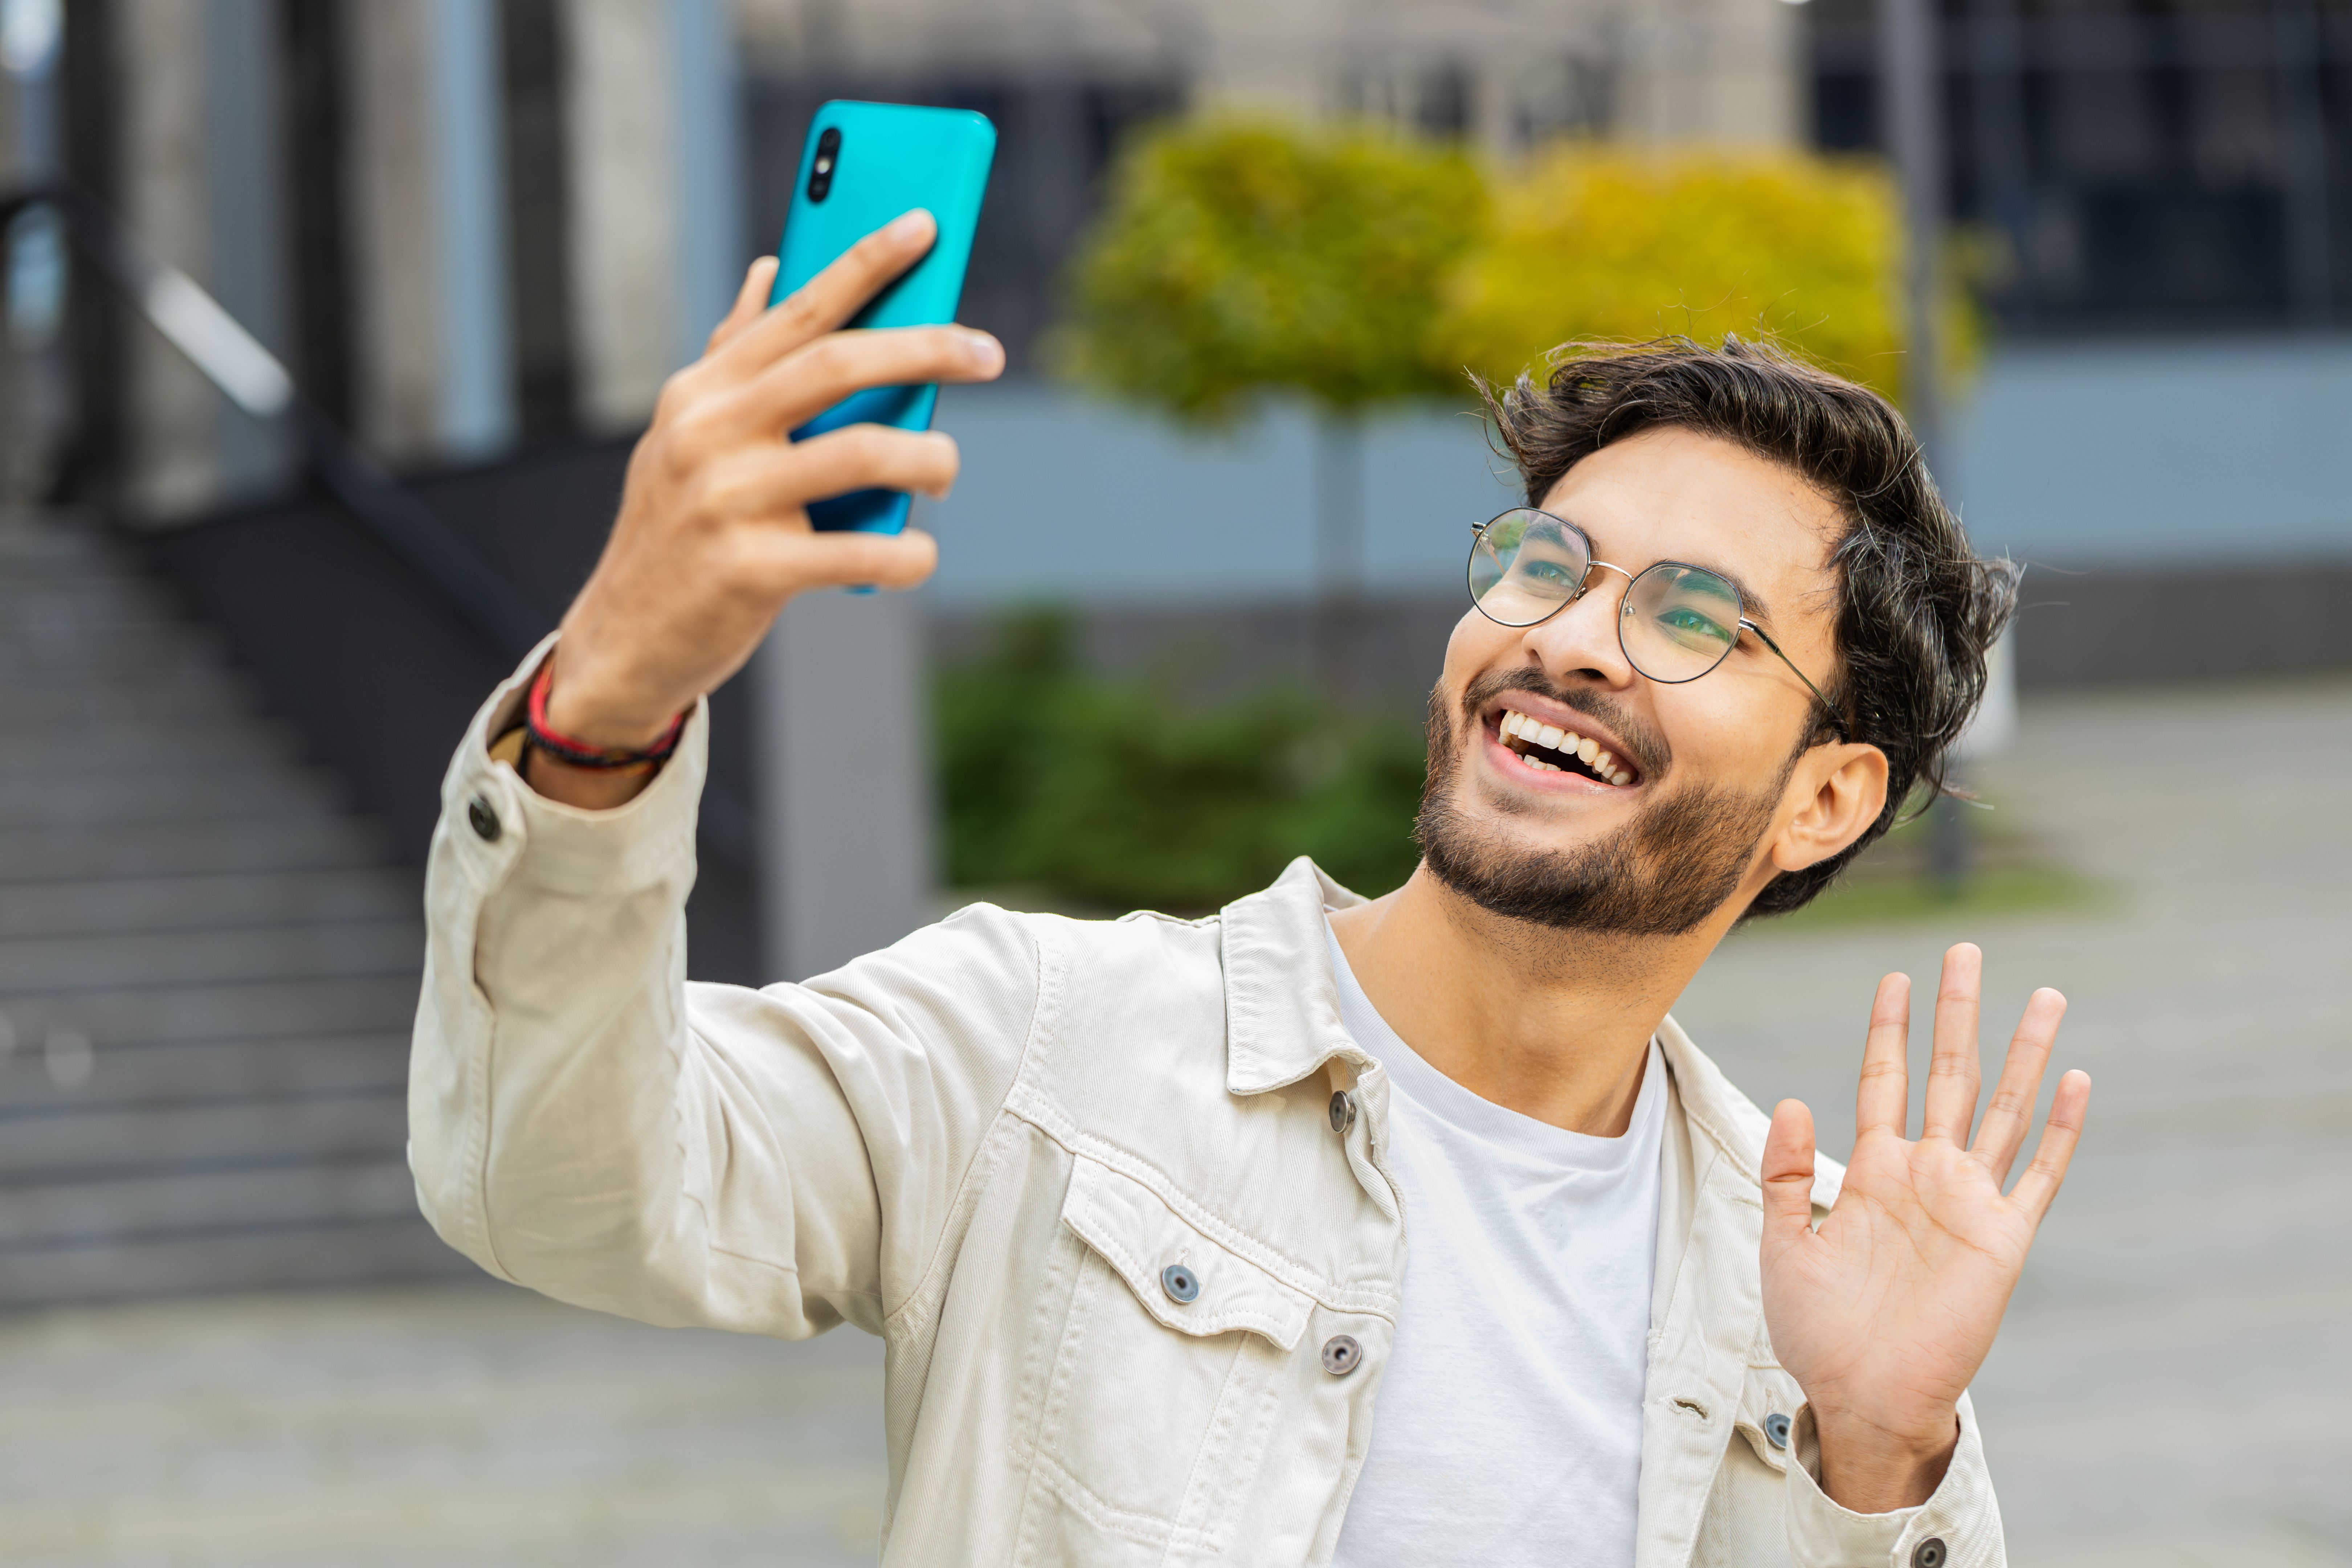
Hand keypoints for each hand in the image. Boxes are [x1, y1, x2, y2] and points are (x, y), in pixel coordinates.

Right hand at [531, 210, 1003, 803]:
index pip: (797, 309)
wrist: (624, 638)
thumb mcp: (690, 431)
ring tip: (943, 470)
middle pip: (838, 365)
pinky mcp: (751, 571)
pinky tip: (919, 553)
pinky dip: (907, 553)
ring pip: (862, 454)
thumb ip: (734, 354)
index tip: (925, 225)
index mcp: (702, 391)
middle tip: (987, 352)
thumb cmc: (679, 527)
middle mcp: (709, 433)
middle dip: (926, 349)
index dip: (864, 261)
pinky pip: (860, 552)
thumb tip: (770, 268)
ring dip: (928, 459)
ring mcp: (727, 501)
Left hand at [1760, 943, 2089, 1513]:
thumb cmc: (1818, 1330)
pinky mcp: (2003, 1237)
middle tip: (1967, 951)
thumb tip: (1792, 1099)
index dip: (1890, 1029)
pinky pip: (2039, 1174)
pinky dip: (2060, 1128)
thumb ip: (1785, 1173)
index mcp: (1874, 1171)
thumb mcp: (1784, 1244)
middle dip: (1958, 1013)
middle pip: (1948, 1073)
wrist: (1861, 1394)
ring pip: (2002, 1107)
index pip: (1884, 1079)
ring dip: (2023, 1052)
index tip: (1895, 977)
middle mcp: (1926, 1173)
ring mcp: (1969, 1201)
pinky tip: (2076, 1080)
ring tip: (2044, 995)